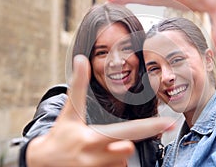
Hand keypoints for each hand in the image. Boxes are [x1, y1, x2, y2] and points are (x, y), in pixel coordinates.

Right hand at [26, 55, 174, 166]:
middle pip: (129, 149)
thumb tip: (80, 59)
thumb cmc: (61, 134)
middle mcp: (98, 158)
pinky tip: (95, 160)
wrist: (44, 162)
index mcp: (94, 138)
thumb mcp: (70, 112)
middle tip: (103, 140)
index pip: (129, 132)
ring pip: (123, 162)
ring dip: (114, 155)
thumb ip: (78, 86)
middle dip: (121, 143)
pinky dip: (110, 164)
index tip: (171, 123)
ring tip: (94, 151)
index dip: (151, 127)